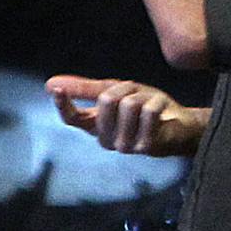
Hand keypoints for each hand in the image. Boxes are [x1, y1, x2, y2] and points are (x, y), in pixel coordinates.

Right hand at [46, 75, 205, 155]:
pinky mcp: (144, 147)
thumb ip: (87, 89)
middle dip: (126, 88)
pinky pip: (148, 112)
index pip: (72, 119)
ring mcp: (125, 146)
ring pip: (129, 104)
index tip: (55, 89)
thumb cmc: (145, 108)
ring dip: (145, 95)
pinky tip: (161, 111)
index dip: (62, 104)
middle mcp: (106, 140)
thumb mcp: (117, 92)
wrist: (179, 125)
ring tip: (150, 104)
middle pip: (106, 101)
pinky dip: (157, 102)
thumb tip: (50, 83)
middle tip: (137, 94)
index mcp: (96, 127)